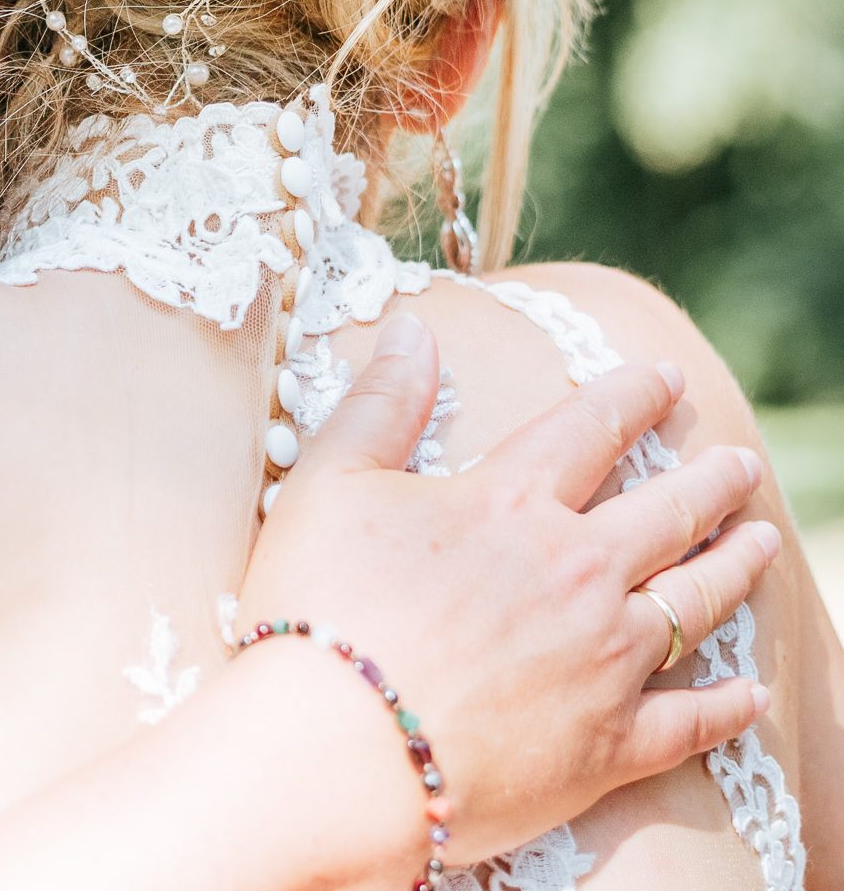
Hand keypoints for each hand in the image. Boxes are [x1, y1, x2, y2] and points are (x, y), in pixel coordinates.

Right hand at [236, 314, 776, 865]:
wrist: (337, 751)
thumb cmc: (318, 610)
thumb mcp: (330, 485)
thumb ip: (380, 404)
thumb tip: (412, 328)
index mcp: (509, 503)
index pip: (589, 429)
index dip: (632, 396)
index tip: (668, 377)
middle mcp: (577, 571)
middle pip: (666, 513)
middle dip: (709, 481)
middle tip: (740, 463)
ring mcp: (603, 661)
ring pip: (695, 603)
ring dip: (735, 567)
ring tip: (763, 543)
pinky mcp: (609, 746)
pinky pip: (690, 723)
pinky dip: (726, 706)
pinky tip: (750, 694)